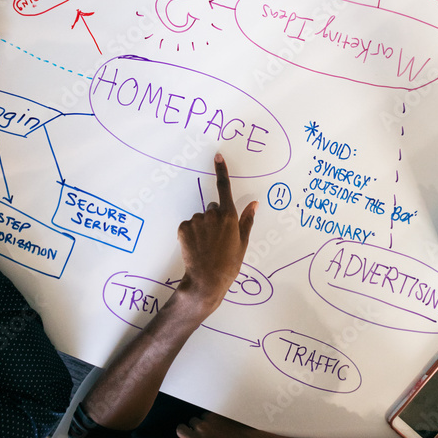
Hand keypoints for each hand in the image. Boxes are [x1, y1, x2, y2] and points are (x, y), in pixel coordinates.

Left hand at [175, 154, 256, 314]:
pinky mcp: (183, 228)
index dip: (221, 171)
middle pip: (213, 208)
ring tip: (207, 246)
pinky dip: (191, 233)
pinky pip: (188, 225)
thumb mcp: (242, 243)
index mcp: (229, 216)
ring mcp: (197, 220)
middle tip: (217, 239)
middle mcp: (212, 214)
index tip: (217, 156)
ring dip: (203, 227)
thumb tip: (254, 203)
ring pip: (200, 218)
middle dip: (214, 218)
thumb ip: (247, 220)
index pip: (225, 188)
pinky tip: (196, 247)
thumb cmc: (228, 264)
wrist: (206, 281)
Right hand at [176, 413, 295, 437]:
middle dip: (199, 427)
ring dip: (210, 422)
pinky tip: (229, 426)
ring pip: (204, 416)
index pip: (181, 430)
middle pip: (192, 422)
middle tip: (211, 435)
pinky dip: (220, 418)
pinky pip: (216, 413)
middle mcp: (201, 430)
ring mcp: (212, 420)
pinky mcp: (223, 412)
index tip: (192, 434)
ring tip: (223, 431)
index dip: (186, 432)